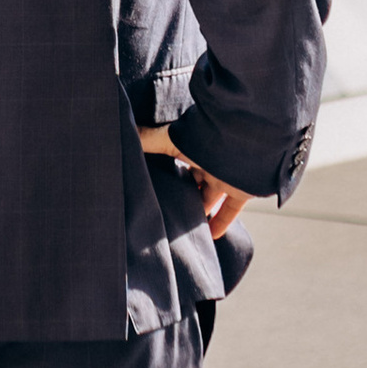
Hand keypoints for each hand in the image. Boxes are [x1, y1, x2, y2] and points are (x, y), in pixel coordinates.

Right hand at [140, 123, 247, 238]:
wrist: (247, 141)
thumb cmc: (205, 135)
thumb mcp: (170, 139)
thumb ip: (146, 139)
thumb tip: (119, 131)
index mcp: (190, 147)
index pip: (173, 158)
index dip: (161, 169)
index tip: (147, 183)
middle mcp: (206, 161)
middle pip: (191, 180)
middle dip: (180, 191)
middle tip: (164, 208)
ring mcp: (224, 176)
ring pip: (209, 197)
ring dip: (199, 210)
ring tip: (182, 226)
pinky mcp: (241, 191)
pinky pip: (230, 211)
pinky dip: (221, 223)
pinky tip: (212, 236)